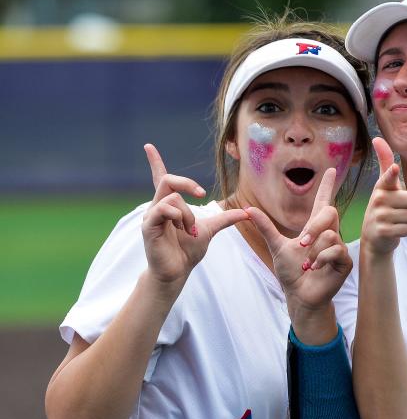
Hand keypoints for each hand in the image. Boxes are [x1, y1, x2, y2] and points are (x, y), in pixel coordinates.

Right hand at [141, 143, 248, 284]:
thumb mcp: (210, 230)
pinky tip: (183, 230)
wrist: (178, 272)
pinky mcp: (148, 226)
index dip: (155, 162)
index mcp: (169, 205)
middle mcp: (157, 206)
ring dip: (188, 213)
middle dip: (188, 183)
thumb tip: (247, 213)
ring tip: (189, 230)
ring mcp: (151, 215)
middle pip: (169, 179)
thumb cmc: (188, 251)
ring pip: (172, 197)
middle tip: (202, 194)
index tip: (149, 146)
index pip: (160, 178)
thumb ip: (225, 219)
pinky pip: (163, 209)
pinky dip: (179, 217)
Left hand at [246, 168, 351, 317]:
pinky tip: (315, 268)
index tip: (329, 170)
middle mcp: (329, 234)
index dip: (326, 186)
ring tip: (307, 264)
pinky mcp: (345, 261)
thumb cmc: (291, 272)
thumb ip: (265, 227)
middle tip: (302, 243)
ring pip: (329, 235)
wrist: (299, 295)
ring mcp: (339, 247)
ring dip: (313, 251)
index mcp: (315, 228)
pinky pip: (335, 250)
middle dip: (315, 228)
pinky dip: (321, 259)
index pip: (323, 202)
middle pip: (330, 212)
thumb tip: (248, 210)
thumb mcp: (276, 246)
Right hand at [360, 137, 406, 256]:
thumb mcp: (384, 186)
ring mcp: (380, 216)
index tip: (393, 168)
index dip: (391, 173)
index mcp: (382, 186)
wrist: (374, 238)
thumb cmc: (384, 208)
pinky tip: (398, 230)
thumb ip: (384, 163)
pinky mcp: (383, 231)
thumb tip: (376, 138)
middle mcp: (379, 199)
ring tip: (401, 221)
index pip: (388, 177)